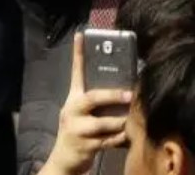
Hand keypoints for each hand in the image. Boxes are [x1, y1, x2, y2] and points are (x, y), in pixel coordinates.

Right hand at [44, 32, 131, 174]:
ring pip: (105, 122)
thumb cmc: (80, 130)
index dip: (79, 53)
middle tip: (130, 95)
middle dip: (113, 96)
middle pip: (92, 98)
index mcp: (74, 98)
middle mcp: (72, 110)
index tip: (82, 34)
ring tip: (127, 120)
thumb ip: (98, 100)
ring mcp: (77, 129)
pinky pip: (110, 139)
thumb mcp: (83, 112)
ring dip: (121, 121)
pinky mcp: (85, 146)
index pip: (76, 72)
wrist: (65, 159)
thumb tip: (128, 86)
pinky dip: (120, 138)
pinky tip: (123, 136)